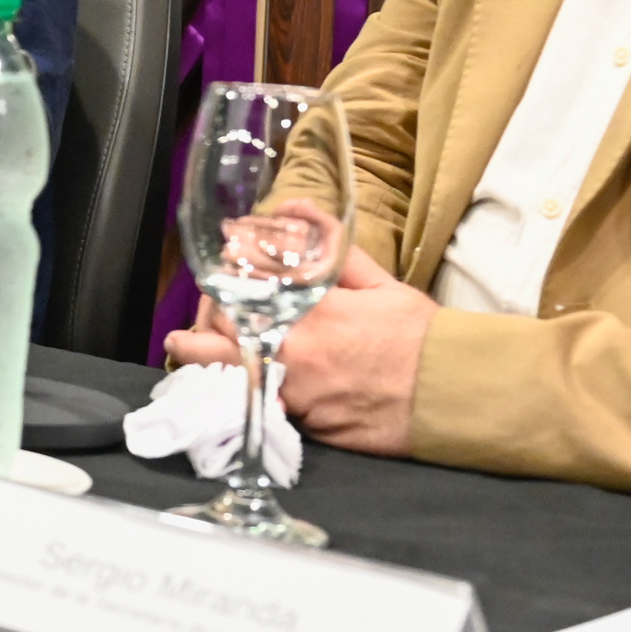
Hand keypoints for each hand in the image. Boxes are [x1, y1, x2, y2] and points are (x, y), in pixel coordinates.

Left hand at [163, 246, 434, 457]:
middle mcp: (295, 350)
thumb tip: (296, 207)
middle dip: (210, 311)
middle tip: (209, 303)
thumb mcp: (379, 281)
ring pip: (225, 371)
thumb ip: (332, 246)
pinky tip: (215, 385)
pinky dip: (230, 392)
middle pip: (225, 326)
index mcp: (313, 308)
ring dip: (199, 356)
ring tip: (181, 345)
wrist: (449, 394)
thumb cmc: (418, 336)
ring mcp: (294, 391)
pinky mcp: (301, 424)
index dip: (228, 267)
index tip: (223, 255)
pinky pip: (251, 406)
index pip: (248, 280)